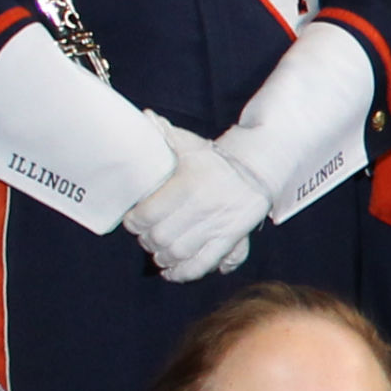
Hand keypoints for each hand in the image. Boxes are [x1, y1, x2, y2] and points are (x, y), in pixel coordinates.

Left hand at [125, 123, 265, 281]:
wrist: (257, 170)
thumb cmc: (216, 159)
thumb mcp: (191, 144)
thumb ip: (164, 132)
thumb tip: (144, 117)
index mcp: (188, 183)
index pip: (149, 213)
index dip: (135, 221)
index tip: (133, 220)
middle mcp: (202, 206)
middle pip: (160, 237)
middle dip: (147, 240)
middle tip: (145, 236)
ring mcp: (217, 225)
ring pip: (179, 253)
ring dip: (162, 257)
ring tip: (158, 253)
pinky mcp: (230, 239)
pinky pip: (203, 264)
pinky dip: (184, 273)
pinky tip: (172, 271)